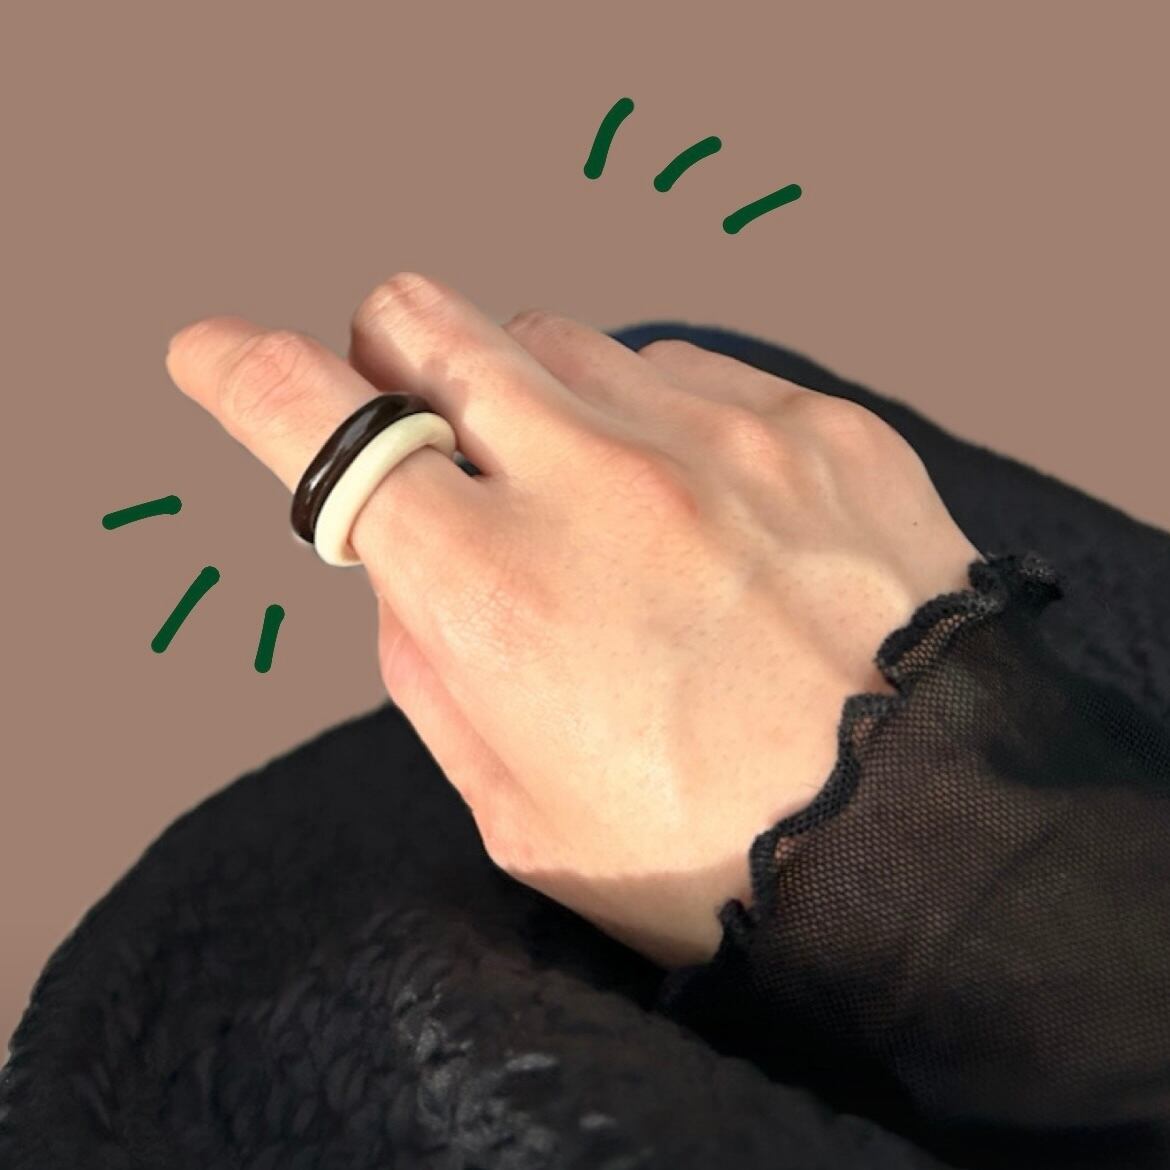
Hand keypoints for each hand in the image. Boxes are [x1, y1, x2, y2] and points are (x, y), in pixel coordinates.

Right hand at [166, 273, 983, 968]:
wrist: (939, 839)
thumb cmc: (721, 855)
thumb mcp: (528, 816)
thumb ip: (433, 677)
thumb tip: (405, 570)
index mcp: (495, 595)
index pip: (326, 434)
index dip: (245, 381)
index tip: (211, 353)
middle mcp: (594, 481)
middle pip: (430, 320)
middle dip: (394, 355)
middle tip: (426, 423)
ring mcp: (716, 435)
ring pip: (559, 337)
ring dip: (535, 399)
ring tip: (594, 497)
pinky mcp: (816, 425)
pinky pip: (689, 370)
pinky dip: (659, 421)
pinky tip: (702, 505)